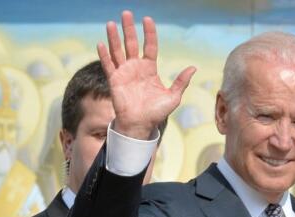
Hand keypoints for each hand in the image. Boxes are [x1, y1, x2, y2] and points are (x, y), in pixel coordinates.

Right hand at [98, 11, 194, 139]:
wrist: (142, 125)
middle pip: (131, 43)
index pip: (150, 46)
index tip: (147, 19)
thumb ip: (181, 81)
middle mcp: (136, 67)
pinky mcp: (115, 80)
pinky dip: (104, 55)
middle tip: (126, 13)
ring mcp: (124, 73)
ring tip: (111, 23)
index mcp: (150, 69)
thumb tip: (193, 67)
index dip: (149, 33)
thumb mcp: (173, 96)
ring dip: (114, 37)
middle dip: (129, 29)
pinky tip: (101, 44)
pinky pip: (108, 65)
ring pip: (118, 51)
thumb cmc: (157, 112)